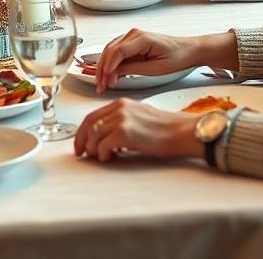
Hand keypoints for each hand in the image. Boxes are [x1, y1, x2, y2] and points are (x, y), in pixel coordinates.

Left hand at [74, 98, 200, 162]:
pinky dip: (102, 155)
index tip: (81, 142)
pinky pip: (102, 146)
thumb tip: (106, 138)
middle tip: (82, 153)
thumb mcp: (139, 117)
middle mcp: (119, 108)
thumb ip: (121, 122)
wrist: (181, 132)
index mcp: (121, 104)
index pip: (93, 115)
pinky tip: (109, 159)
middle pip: (89, 123)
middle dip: (81, 140)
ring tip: (98, 158)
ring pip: (93, 135)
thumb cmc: (166, 129)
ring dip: (92, 149)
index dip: (83, 130)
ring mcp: (121, 119)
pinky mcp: (124, 132)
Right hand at [95, 28, 198, 91]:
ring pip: (110, 51)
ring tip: (103, 83)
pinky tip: (110, 76)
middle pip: (110, 50)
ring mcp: (131, 37)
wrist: (188, 50)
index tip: (105, 79)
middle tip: (101, 85)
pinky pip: (116, 53)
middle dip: (103, 69)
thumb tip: (115, 73)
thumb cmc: (177, 56)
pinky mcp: (132, 43)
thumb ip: (133, 69)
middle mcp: (133, 34)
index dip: (108, 66)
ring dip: (104, 67)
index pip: (117, 51)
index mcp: (141, 38)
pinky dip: (111, 64)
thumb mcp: (156, 68)